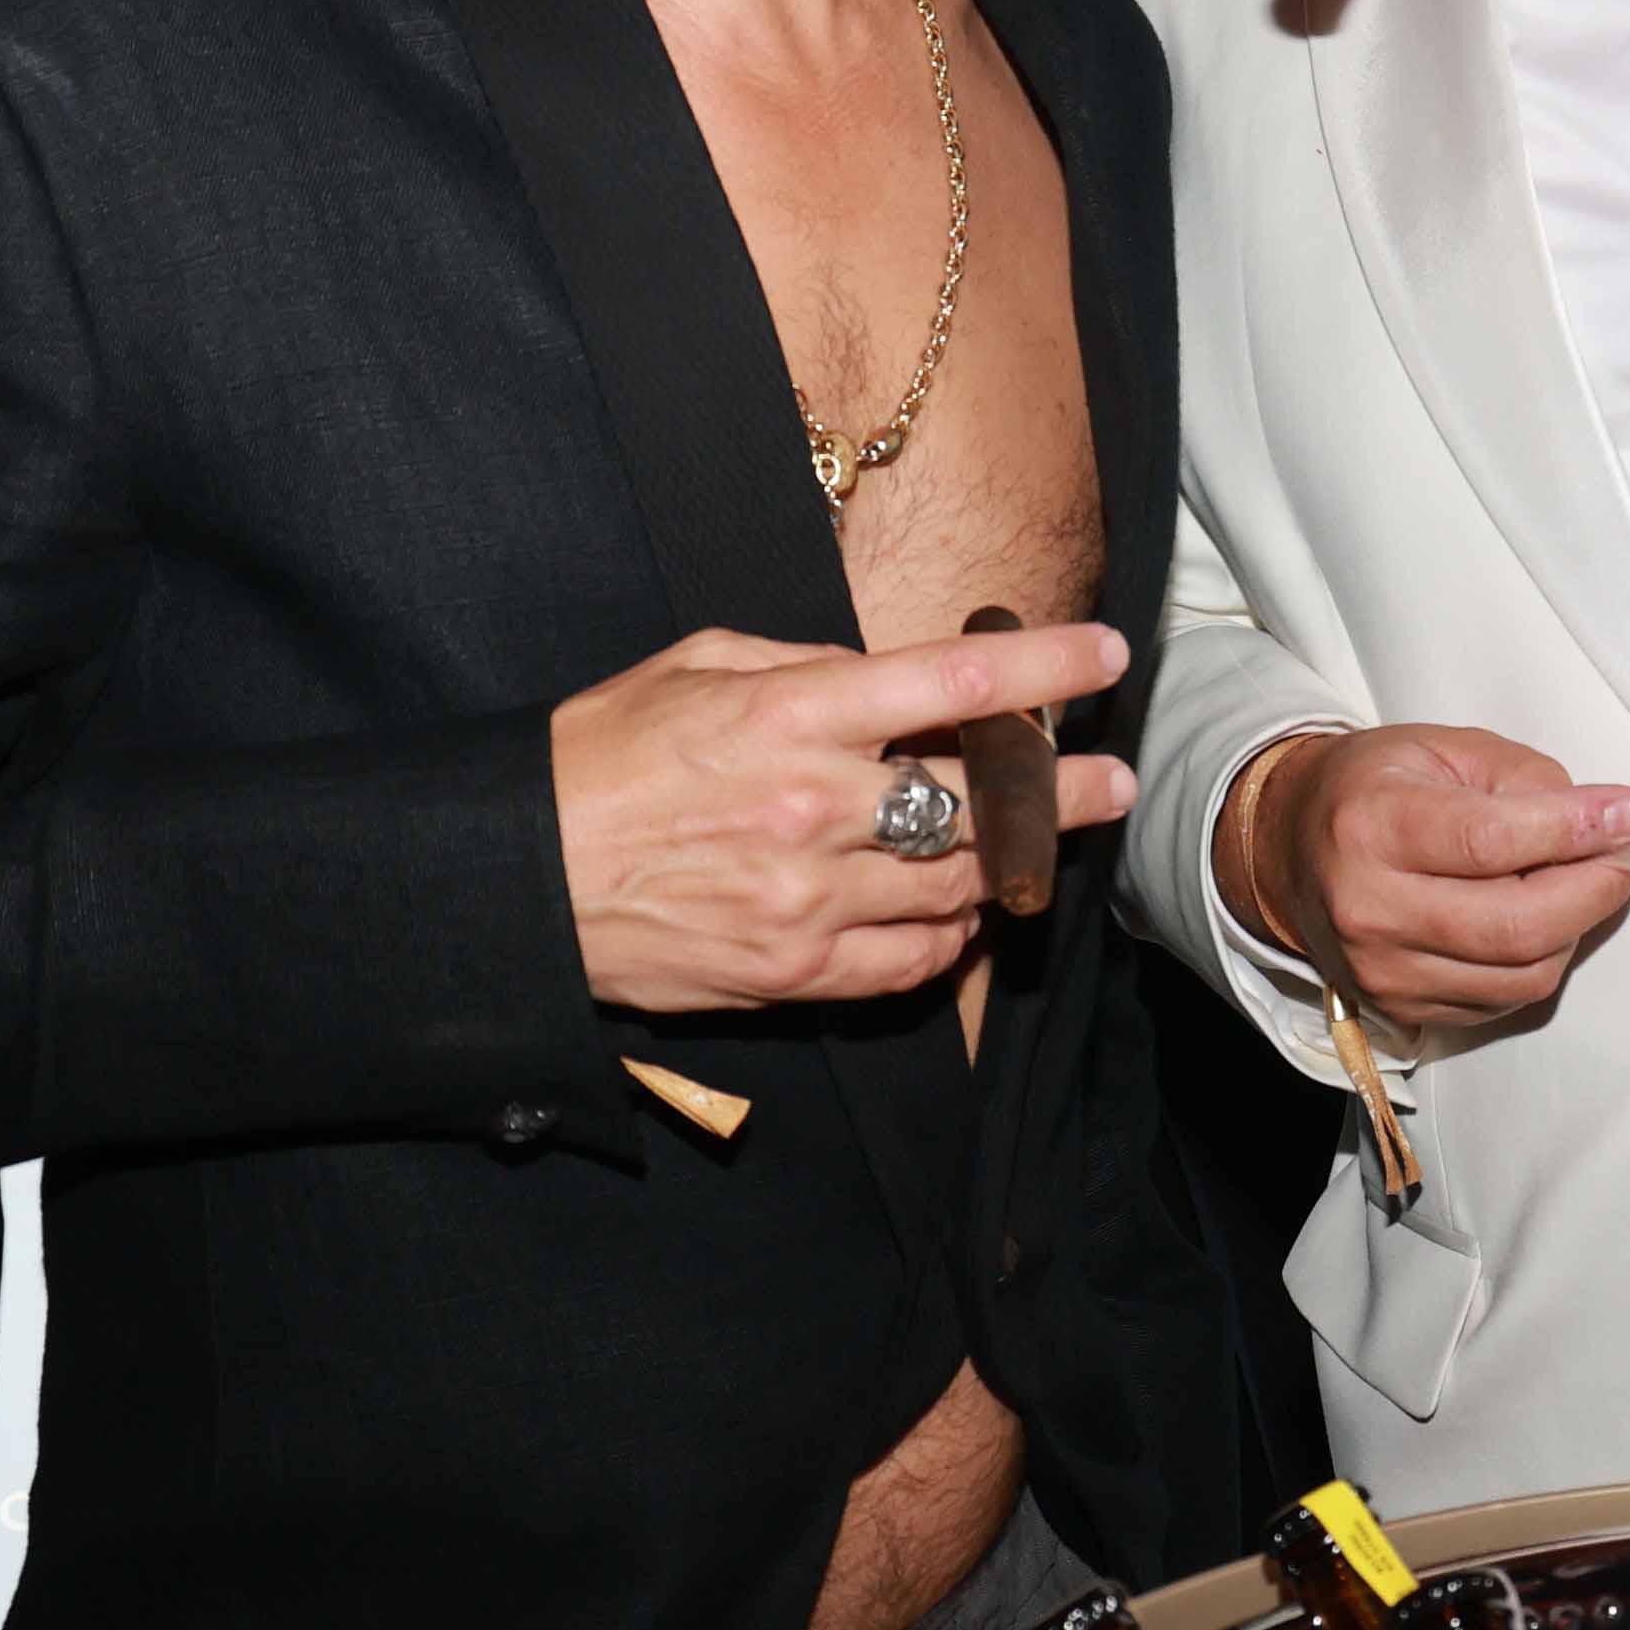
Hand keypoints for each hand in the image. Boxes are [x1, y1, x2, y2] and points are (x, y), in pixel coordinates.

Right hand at [551, 622, 1130, 1013]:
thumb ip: (808, 667)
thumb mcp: (699, 668)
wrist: (522, 878)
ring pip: (959, 884)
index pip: (955, 683)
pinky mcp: (796, 971)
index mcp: (792, 716)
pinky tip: (958, 912)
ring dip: (1008, 864)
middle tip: (1107, 783)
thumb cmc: (604, 757)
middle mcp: (816, 807)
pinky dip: (949, 937)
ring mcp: (810, 898)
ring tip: (1033, 846)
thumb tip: (891, 682)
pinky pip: (912, 962)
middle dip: (1062, 790)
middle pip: (986, 799)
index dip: (1046, 668)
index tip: (1105, 658)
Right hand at [1217, 723, 1629, 1039]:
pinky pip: (1504, 1001)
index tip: (1629, 813)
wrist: (1289, 848)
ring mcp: (1383, 971)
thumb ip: (1525, 779)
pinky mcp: (1401, 1009)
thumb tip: (1605, 822)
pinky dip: (1541, 961)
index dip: (1573, 830)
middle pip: (1514, 926)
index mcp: (1372, 826)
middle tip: (1627, 856)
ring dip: (1575, 929)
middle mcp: (1370, 908)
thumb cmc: (1375, 788)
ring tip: (1582, 882)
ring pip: (1522, 975)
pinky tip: (1542, 918)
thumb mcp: (1443, 749)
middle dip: (1594, 890)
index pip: (1490, 840)